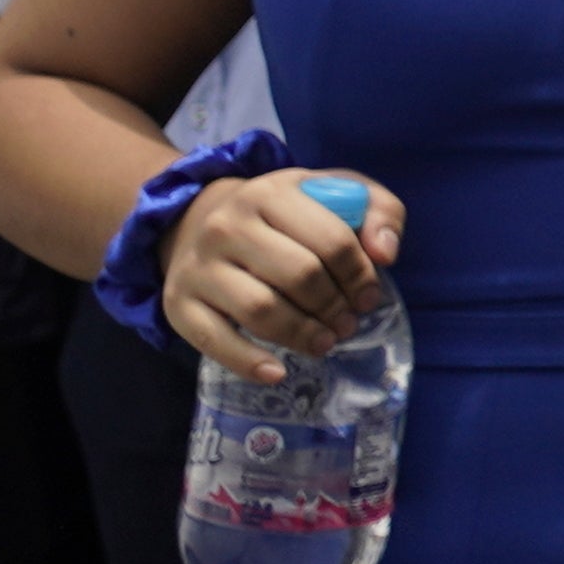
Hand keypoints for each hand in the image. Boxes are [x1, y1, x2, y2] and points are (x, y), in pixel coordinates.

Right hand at [166, 166, 399, 381]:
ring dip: (302, 335)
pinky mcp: (178, 304)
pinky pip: (213, 340)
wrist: (198, 220)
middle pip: (299, 276)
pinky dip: (247, 362)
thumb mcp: (333, 191)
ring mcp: (198, 267)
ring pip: (260, 310)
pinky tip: (277, 372)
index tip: (370, 297)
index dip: (360, 276)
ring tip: (325, 342)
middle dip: (334, 307)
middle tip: (348, 323)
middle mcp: (227, 226)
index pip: (332, 240)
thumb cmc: (283, 213)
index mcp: (271, 193)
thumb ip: (378, 210)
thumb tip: (386, 253)